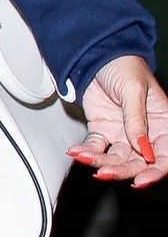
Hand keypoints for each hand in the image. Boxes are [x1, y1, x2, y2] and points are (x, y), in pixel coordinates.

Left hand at [73, 55, 167, 187]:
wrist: (98, 56)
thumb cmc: (124, 67)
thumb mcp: (134, 90)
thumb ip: (137, 119)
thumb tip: (141, 147)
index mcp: (161, 123)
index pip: (164, 155)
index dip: (155, 171)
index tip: (140, 180)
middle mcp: (143, 133)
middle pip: (137, 162)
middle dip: (122, 171)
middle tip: (105, 173)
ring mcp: (122, 133)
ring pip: (115, 158)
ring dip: (100, 162)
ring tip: (85, 158)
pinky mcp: (102, 131)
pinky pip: (95, 147)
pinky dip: (86, 152)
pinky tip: (77, 152)